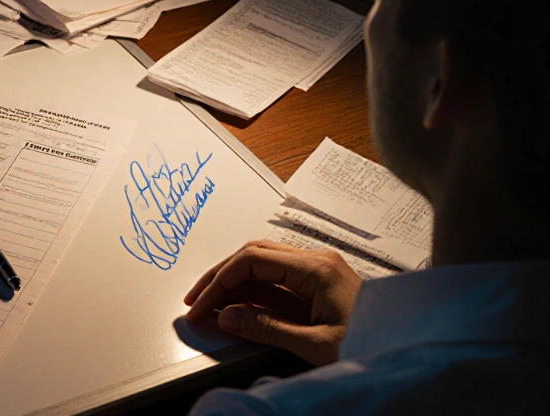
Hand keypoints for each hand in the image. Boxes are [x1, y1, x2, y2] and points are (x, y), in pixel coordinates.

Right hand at [183, 240, 361, 365]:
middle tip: (196, 302)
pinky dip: (249, 294)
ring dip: (232, 284)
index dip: (219, 282)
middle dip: (219, 277)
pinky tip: (235, 309)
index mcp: (316, 268)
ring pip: (260, 265)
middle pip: (252, 255)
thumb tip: (227, 316)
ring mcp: (315, 272)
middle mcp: (314, 261)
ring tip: (210, 307)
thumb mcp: (316, 344)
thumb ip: (267, 328)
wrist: (409, 350)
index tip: (201, 305)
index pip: (251, 261)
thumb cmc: (373, 344)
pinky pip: (274, 281)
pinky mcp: (316, 286)